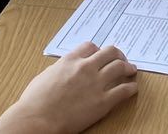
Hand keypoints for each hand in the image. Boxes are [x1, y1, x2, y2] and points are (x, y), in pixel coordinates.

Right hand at [0, 41, 136, 133]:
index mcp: (70, 60)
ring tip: (131, 70)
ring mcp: (96, 83)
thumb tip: (64, 69)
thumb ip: (59, 69)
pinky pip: (124, 90)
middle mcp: (85, 68)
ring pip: (120, 67)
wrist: (37, 120)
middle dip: (117, 54)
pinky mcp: (103, 102)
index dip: (97, 50)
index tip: (100, 55)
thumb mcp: (44, 76)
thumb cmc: (34, 102)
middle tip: (121, 59)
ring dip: (128, 67)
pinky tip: (133, 89)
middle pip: (109, 52)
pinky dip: (131, 88)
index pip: (90, 47)